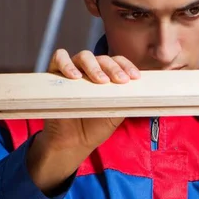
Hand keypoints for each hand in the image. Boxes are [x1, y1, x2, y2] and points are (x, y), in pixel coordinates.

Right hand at [27, 49, 139, 192]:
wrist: (73, 142)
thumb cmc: (96, 126)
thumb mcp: (117, 112)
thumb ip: (127, 99)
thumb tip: (144, 90)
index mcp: (107, 76)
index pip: (118, 62)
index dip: (127, 67)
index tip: (135, 78)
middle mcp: (90, 70)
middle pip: (103, 58)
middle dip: (114, 68)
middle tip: (120, 81)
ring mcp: (73, 71)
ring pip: (83, 56)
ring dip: (94, 66)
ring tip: (100, 81)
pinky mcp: (54, 75)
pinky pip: (58, 58)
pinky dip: (67, 63)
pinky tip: (75, 77)